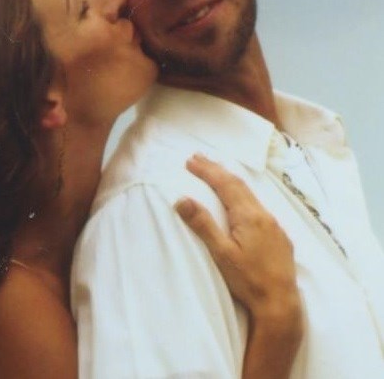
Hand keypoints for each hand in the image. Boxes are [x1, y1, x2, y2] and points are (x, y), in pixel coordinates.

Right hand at [175, 154, 301, 327]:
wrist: (281, 305)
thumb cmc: (248, 281)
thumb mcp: (221, 254)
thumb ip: (203, 224)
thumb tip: (182, 199)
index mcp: (249, 216)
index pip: (225, 185)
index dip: (207, 171)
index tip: (190, 161)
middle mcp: (264, 215)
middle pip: (238, 184)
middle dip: (217, 169)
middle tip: (198, 158)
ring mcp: (274, 226)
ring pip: (250, 194)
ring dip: (230, 181)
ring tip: (216, 173)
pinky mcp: (280, 237)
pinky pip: (259, 207)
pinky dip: (243, 196)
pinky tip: (240, 202)